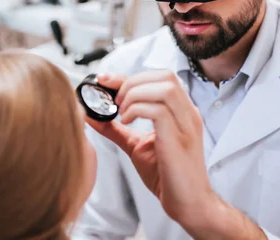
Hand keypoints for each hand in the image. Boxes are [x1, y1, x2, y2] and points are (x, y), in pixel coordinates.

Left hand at [86, 70, 266, 239]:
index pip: (159, 77)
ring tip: (122, 113)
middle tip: (114, 100)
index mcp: (180, 110)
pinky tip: (126, 122)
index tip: (104, 80)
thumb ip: (115, 129)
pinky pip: (159, 111)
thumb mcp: (136, 145)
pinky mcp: (180, 139)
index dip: (129, 75)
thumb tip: (91, 115)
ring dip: (135, 94)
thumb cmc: (167, 176)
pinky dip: (137, 110)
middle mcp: (187, 113)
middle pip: (164, 76)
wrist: (188, 204)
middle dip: (132, 81)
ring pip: (164, 88)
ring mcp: (187, 124)